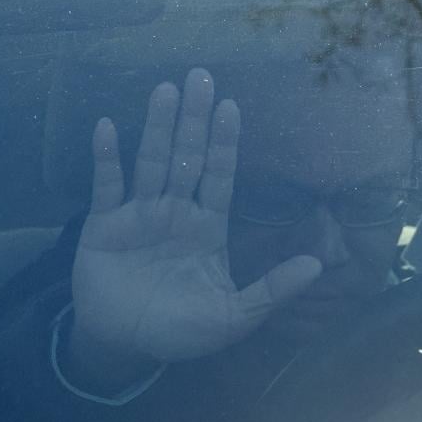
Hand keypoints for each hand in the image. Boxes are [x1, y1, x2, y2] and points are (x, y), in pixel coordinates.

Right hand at [67, 69, 321, 385]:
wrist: (125, 345)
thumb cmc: (180, 332)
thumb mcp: (234, 317)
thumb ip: (273, 290)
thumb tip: (318, 266)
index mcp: (206, 228)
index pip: (219, 177)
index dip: (225, 145)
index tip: (232, 108)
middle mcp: (174, 212)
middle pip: (187, 158)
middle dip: (194, 120)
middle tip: (201, 76)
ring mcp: (138, 214)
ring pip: (150, 162)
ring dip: (156, 127)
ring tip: (166, 90)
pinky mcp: (104, 224)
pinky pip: (106, 185)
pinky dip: (106, 158)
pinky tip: (108, 126)